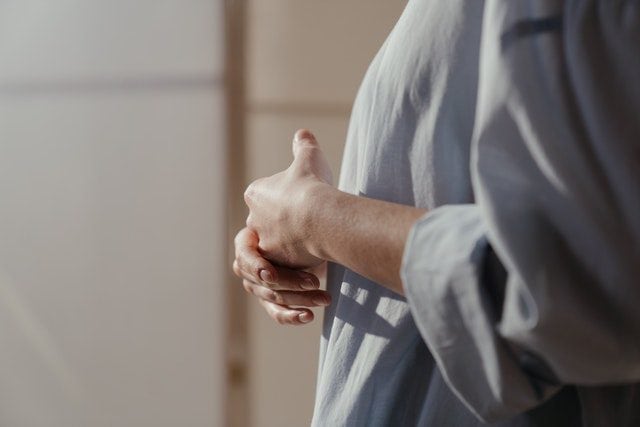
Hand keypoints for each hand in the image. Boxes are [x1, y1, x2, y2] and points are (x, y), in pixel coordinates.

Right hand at [233, 227, 331, 324]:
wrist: (315, 234)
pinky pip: (278, 313)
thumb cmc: (301, 222)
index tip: (271, 275)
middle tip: (314, 282)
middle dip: (290, 283)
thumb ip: (283, 222)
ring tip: (324, 298)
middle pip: (263, 281)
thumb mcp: (293, 220)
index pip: (244, 256)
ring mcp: (258, 284)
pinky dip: (293, 316)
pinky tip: (308, 316)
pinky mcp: (271, 300)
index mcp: (246, 241)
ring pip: (274, 297)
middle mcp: (248, 265)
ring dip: (301, 299)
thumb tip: (279, 215)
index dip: (256, 267)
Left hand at [243, 129, 332, 268]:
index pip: (266, 197)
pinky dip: (295, 262)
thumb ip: (304, 145)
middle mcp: (252, 218)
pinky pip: (283, 264)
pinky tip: (312, 257)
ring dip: (290, 244)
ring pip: (275, 245)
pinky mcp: (273, 263)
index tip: (302, 199)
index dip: (286, 198)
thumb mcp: (310, 158)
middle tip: (309, 223)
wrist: (320, 217)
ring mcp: (262, 242)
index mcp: (255, 193)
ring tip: (311, 242)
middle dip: (285, 224)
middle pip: (268, 222)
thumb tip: (302, 133)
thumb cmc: (313, 185)